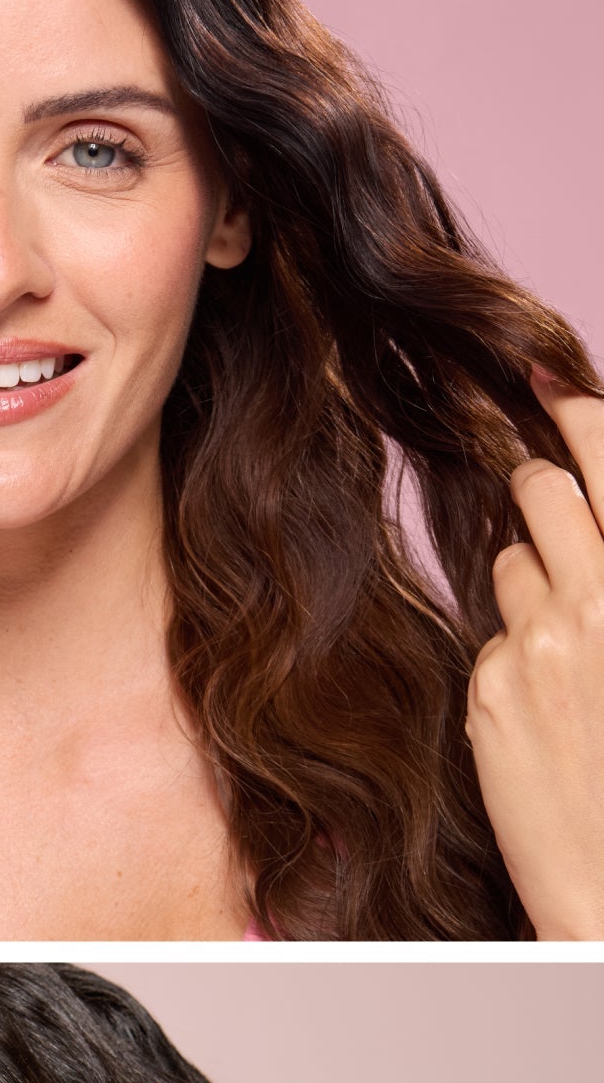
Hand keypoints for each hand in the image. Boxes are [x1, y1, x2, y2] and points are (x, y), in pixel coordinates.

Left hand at [465, 368, 603, 937]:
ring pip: (512, 562)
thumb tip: (585, 531)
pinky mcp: (490, 691)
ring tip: (570, 623)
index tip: (555, 384)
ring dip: (530, 569)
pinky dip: (515, 646)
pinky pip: (494, 637)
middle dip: (538, 478)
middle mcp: (602, 602)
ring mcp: (540, 646)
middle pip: (543, 494)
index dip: (581, 416)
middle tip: (536, 466)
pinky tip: (547, 699)